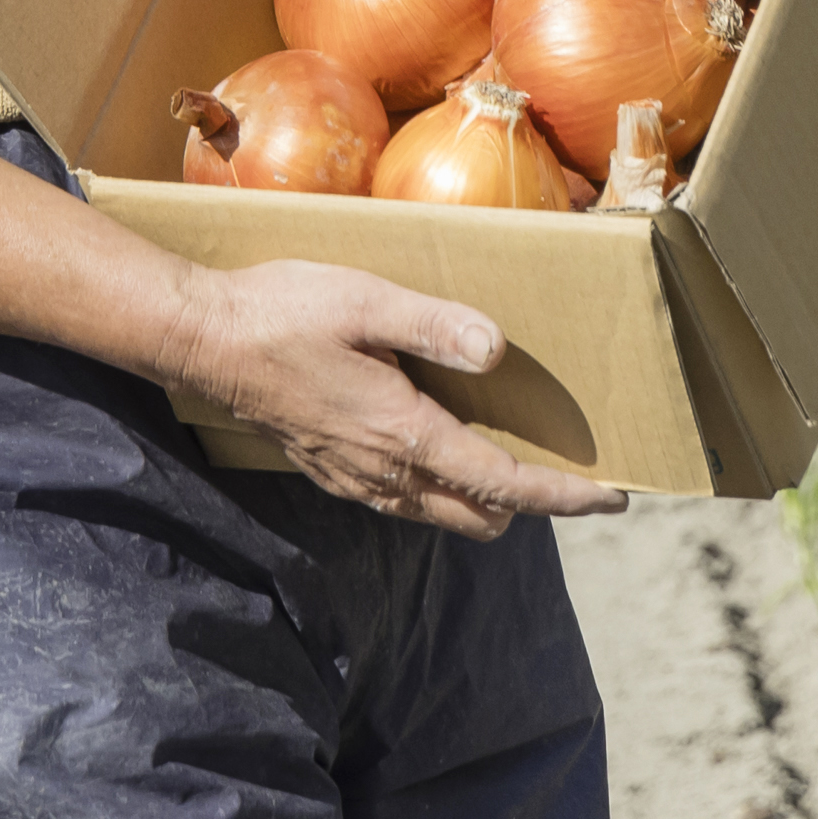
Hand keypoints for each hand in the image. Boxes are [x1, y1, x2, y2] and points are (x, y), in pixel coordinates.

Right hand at [160, 258, 630, 539]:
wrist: (203, 341)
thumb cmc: (282, 312)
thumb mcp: (366, 302)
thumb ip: (435, 326)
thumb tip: (497, 350)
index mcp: (404, 434)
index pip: (503, 485)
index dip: (564, 497)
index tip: (614, 499)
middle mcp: (383, 473)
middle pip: (480, 516)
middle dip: (532, 503)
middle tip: (570, 473)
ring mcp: (353, 479)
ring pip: (441, 515)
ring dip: (485, 499)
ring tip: (516, 459)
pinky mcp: (331, 472)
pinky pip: (405, 502)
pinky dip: (442, 489)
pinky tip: (444, 445)